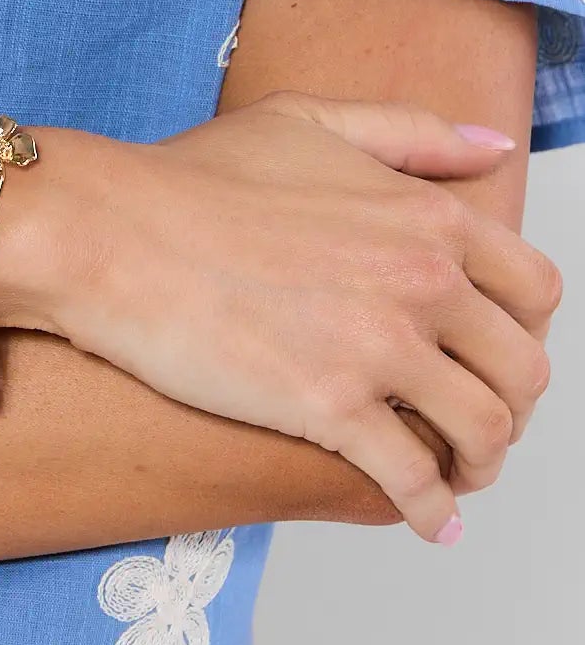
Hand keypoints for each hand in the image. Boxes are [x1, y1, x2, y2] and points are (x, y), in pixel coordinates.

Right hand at [4, 93, 561, 542]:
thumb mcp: (310, 122)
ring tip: (455, 475)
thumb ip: (410, 134)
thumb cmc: (192, 178)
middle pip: (522, 370)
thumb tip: (494, 149)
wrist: (110, 232)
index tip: (495, 353)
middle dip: (512, 408)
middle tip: (477, 423)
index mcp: (426, 215)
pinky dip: (433, 513)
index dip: (525, 332)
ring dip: (482, 465)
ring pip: (484, 432)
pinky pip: (414, 481)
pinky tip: (427, 522)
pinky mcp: (331, 408)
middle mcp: (421, 279)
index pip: (534, 289)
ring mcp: (380, 346)